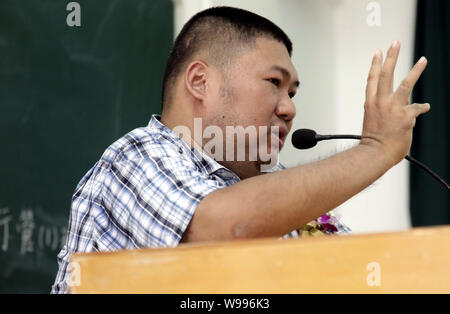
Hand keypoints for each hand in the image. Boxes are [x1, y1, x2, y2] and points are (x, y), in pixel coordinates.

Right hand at [361, 41, 429, 166]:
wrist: (375, 154)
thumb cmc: (373, 141)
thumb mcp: (372, 122)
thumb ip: (384, 110)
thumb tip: (402, 106)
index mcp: (370, 103)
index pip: (372, 80)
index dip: (375, 65)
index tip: (377, 53)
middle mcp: (380, 102)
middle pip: (385, 74)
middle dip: (391, 57)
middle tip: (395, 44)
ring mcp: (393, 108)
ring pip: (405, 84)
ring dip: (416, 71)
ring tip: (423, 60)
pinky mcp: (405, 116)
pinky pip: (417, 108)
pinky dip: (421, 108)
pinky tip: (425, 107)